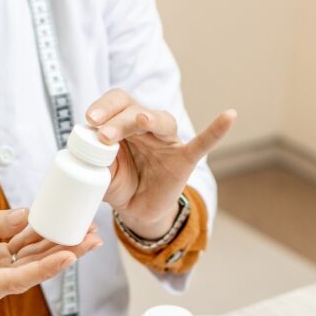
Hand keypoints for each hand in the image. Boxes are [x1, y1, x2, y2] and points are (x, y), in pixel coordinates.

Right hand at [0, 208, 100, 311]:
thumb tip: (28, 216)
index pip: (15, 279)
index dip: (45, 267)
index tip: (69, 255)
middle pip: (31, 273)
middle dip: (63, 254)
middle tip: (92, 237)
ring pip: (30, 265)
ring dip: (56, 247)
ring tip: (86, 232)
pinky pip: (20, 258)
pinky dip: (39, 243)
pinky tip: (61, 230)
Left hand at [86, 90, 235, 237]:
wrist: (138, 211)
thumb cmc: (121, 184)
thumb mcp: (102, 174)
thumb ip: (95, 160)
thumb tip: (87, 147)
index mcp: (125, 125)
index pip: (116, 104)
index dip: (103, 108)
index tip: (89, 120)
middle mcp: (147, 128)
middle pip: (134, 109)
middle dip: (118, 119)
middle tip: (103, 135)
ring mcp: (168, 142)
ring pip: (161, 120)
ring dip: (147, 119)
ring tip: (139, 121)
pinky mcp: (184, 159)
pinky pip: (203, 143)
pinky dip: (215, 130)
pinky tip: (229, 116)